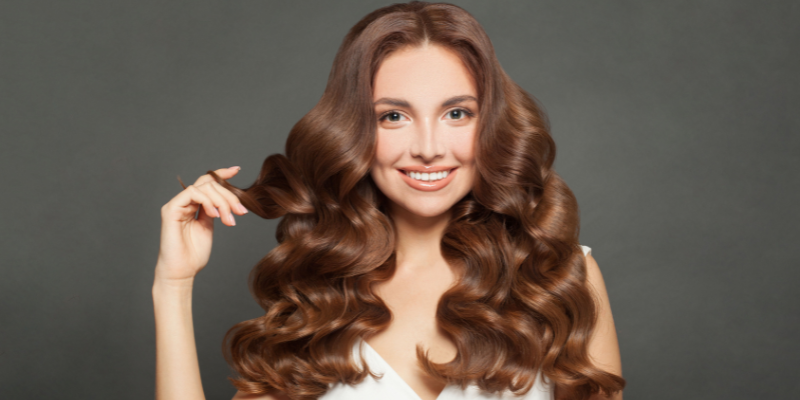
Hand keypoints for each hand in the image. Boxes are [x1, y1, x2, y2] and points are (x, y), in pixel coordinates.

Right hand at [154, 166, 247, 283]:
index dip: (221, 174)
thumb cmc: (194, 255)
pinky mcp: (171, 209)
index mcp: (193, 205)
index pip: (207, 183)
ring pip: (203, 187)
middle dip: (229, 196)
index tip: (237, 170)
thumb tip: (228, 202)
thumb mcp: (209, 228)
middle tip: (241, 211)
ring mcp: (176, 204)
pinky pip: (192, 193)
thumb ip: (214, 212)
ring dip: (221, 201)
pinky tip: (215, 214)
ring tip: (229, 219)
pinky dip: (207, 201)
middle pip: (209, 184)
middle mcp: (184, 202)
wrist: (182, 272)